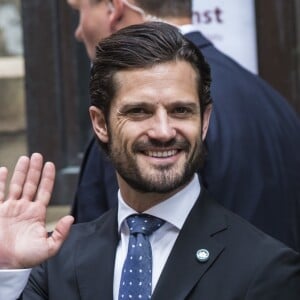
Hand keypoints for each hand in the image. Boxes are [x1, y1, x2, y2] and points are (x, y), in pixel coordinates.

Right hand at [0, 153, 73, 268]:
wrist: (6, 266)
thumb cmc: (27, 258)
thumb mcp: (49, 247)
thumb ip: (61, 233)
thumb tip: (71, 218)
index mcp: (37, 213)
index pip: (44, 191)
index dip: (47, 178)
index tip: (50, 164)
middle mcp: (24, 207)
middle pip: (31, 184)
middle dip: (34, 170)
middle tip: (37, 155)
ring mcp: (10, 208)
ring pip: (16, 185)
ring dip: (20, 172)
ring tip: (25, 158)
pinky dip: (0, 182)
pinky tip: (4, 170)